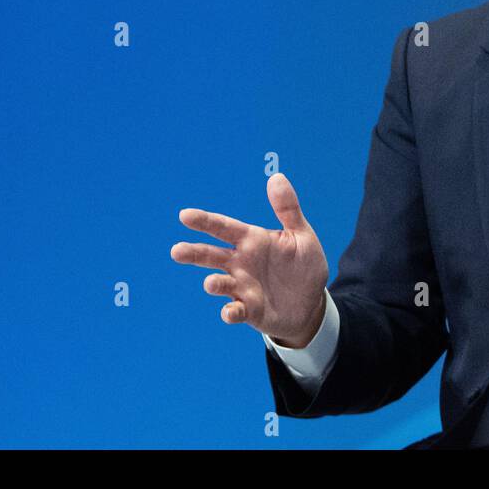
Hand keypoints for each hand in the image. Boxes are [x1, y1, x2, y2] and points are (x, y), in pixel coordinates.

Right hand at [171, 172, 329, 346]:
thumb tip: (276, 176)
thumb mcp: (301, 235)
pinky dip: (230, 311)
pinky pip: (235, 310)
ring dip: (213, 283)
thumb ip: (288, 209)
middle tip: (176, 251)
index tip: (184, 215)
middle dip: (193, 253)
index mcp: (251, 240)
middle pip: (212, 256)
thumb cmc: (304, 265)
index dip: (205, 221)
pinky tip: (230, 312)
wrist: (312, 303)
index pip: (223, 227)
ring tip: (210, 283)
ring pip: (219, 283)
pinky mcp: (249, 310)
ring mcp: (242, 287)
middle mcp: (241, 263)